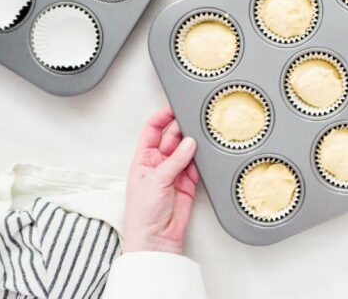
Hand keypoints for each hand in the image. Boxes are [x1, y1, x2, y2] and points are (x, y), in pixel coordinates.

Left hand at [123, 107, 199, 254]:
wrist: (156, 239)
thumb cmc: (142, 214)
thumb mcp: (156, 181)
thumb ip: (175, 160)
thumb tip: (188, 142)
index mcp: (143, 159)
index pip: (152, 131)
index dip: (162, 118)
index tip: (173, 108)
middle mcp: (158, 164)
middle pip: (172, 138)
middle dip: (182, 129)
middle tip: (194, 122)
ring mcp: (174, 173)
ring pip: (186, 151)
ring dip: (193, 144)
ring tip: (202, 137)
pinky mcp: (188, 183)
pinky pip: (196, 166)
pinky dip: (202, 160)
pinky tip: (205, 154)